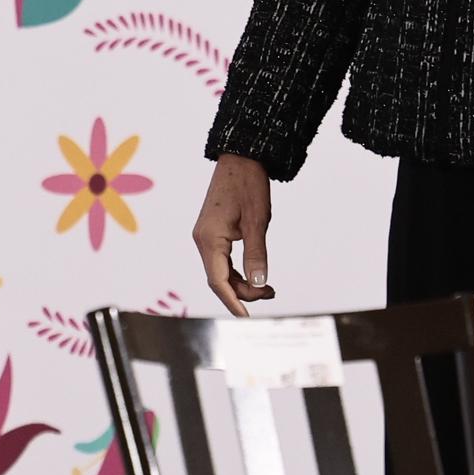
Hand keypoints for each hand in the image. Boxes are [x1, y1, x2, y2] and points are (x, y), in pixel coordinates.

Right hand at [193, 153, 276, 317]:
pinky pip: (222, 259)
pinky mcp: (212, 231)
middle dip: (242, 292)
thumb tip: (259, 284)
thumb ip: (256, 254)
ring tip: (267, 288)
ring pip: (220, 271)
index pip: (218, 281)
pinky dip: (237, 270)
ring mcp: (206, 235)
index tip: (247, 318)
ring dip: (241, 282)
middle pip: (219, 278)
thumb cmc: (249, 184)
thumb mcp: (258, 220)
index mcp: (210, 238)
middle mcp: (203, 239)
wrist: (241, 156)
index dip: (233, 301)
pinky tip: (254, 274)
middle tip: (270, 293)